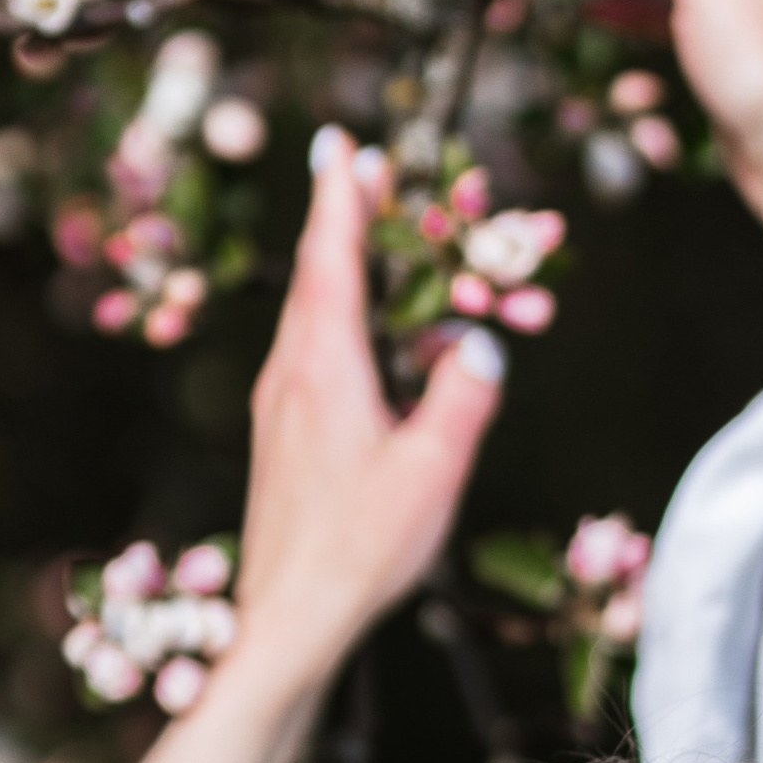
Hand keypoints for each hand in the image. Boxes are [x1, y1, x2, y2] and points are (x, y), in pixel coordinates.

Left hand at [235, 129, 507, 696]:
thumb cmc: (361, 550)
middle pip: (318, 277)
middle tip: (370, 173)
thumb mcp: (432, 471)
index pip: (332, 257)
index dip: (340, 196)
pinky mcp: (283, 438)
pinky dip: (342, 327)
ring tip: (379, 250)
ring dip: (345, 275)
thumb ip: (463, 398)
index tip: (341, 143)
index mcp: (325, 367)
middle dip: (345, 221)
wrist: (286, 619)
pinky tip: (373, 350)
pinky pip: (314, 358)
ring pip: (314, 319)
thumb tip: (482, 347)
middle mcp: (291, 375)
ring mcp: (280, 407)